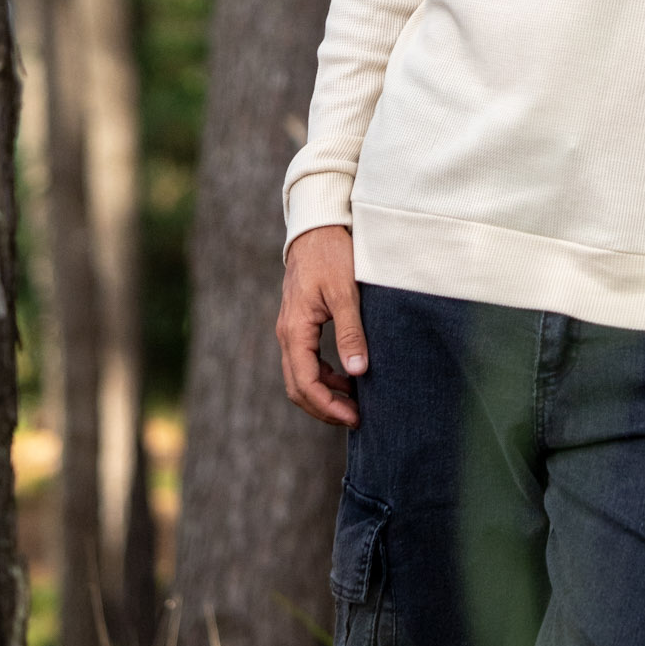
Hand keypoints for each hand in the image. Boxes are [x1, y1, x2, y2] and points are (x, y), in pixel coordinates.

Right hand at [276, 224, 366, 427]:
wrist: (316, 227)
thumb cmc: (331, 255)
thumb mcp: (345, 292)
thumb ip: (350, 331)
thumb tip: (357, 372)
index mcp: (295, 330)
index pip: (305, 383)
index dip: (327, 406)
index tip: (354, 417)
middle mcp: (287, 334)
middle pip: (297, 387)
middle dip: (324, 408)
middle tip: (356, 417)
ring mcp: (291, 330)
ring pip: (300, 376)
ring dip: (324, 394)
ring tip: (355, 402)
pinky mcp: (300, 324)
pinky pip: (306, 360)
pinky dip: (324, 375)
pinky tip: (347, 377)